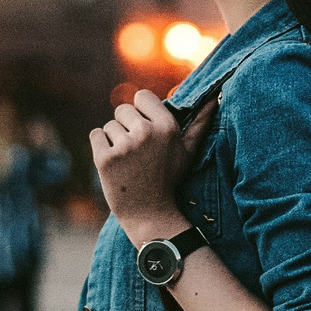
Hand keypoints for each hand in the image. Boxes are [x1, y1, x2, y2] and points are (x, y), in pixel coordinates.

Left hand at [93, 92, 216, 243]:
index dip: (141, 111)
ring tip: (128, 161)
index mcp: (167, 127)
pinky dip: (100, 146)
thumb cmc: (169, 179)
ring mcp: (124, 146)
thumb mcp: (188, 151)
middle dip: (126, 126)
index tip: (145, 128)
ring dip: (114, 140)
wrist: (149, 213)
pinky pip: (96, 135)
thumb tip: (215, 98)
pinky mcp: (105, 158)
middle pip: (122, 109)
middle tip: (137, 151)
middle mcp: (146, 133)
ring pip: (109, 125)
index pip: (142, 96)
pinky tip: (114, 162)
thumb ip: (201, 123)